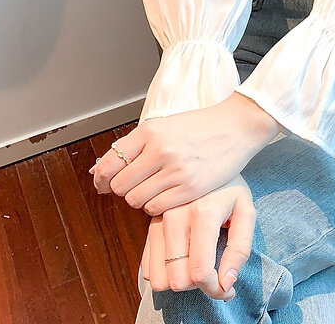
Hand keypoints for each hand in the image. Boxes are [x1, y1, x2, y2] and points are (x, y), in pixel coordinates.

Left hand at [91, 92, 281, 214]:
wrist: (236, 127)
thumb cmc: (199, 127)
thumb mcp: (163, 127)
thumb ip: (132, 147)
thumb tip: (97, 170)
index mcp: (151, 131)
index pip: (110, 164)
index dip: (101, 179)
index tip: (103, 184)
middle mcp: (161, 150)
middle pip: (120, 186)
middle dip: (123, 190)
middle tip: (137, 184)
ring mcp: (176, 170)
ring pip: (136, 200)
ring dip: (140, 199)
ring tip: (155, 188)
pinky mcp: (190, 188)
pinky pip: (156, 208)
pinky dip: (156, 206)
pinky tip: (167, 194)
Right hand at [142, 173, 255, 296]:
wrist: (209, 157)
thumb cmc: (230, 188)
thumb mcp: (246, 212)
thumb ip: (240, 249)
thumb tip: (226, 285)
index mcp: (203, 213)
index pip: (200, 272)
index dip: (214, 290)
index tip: (225, 289)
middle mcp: (175, 216)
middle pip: (177, 279)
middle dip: (197, 286)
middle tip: (213, 274)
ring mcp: (158, 219)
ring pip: (158, 278)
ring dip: (179, 281)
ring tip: (197, 266)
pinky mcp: (150, 223)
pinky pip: (146, 266)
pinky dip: (164, 272)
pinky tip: (182, 259)